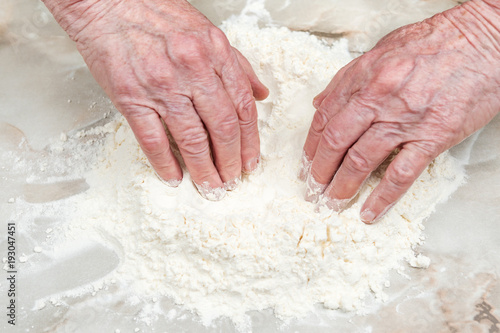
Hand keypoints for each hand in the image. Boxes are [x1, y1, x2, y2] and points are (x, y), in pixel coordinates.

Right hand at [43, 0, 268, 199]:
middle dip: (230, 161)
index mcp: (214, 52)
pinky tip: (174, 178)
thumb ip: (237, 65)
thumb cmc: (155, 15)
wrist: (106, 4)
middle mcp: (191, 69)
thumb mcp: (207, 31)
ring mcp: (161, 86)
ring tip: (211, 186)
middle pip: (222, 127)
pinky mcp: (131, 98)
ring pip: (191, 138)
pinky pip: (152, 139)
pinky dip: (165, 164)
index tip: (250, 161)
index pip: (242, 106)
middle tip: (232, 180)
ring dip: (204, 169)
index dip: (250, 140)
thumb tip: (260, 93)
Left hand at [301, 0, 499, 222]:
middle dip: (319, 171)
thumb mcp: (382, 51)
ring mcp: (406, 119)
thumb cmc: (434, 44)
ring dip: (343, 187)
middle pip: (336, 142)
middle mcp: (379, 98)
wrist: (484, 41)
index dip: (311, 146)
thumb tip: (321, 103)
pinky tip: (370, 212)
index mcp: (364, 77)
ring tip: (333, 203)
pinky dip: (382, 197)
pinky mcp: (433, 136)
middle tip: (313, 189)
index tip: (305, 164)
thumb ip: (348, 79)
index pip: (324, 118)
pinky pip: (402, 174)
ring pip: (361, 161)